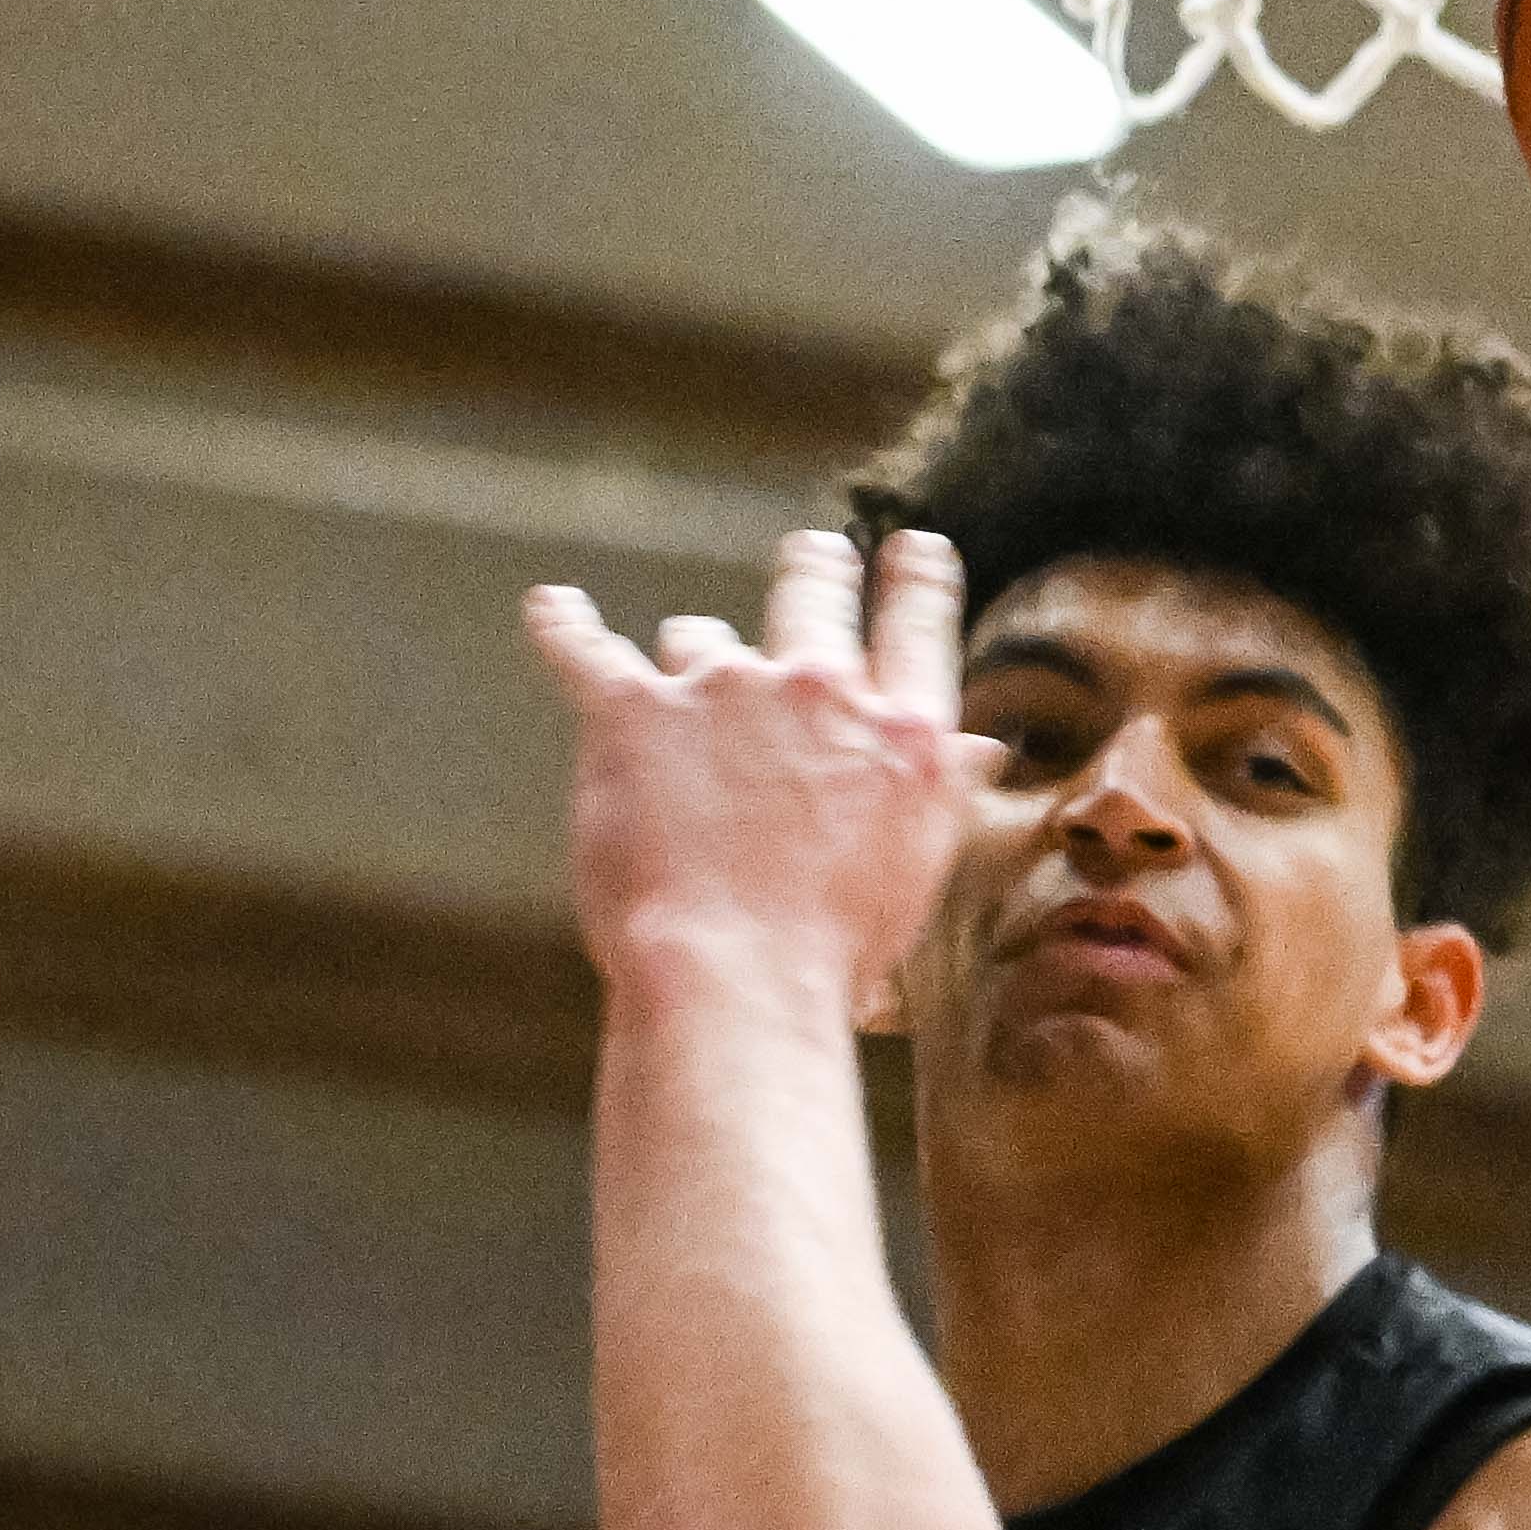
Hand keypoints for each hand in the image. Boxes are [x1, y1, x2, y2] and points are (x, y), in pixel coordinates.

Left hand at [524, 528, 983, 1024]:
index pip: (916, 622)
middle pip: (812, 589)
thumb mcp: (919, 864)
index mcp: (903, 732)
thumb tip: (978, 746)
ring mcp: (723, 689)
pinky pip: (584, 647)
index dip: (914, 576)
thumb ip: (939, 786)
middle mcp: (819, 688)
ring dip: (693, 662)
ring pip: (700, 636)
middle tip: (812, 554)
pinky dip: (564, 624)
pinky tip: (552, 607)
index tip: (910, 548)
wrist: (735, 980)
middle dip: (813, 567)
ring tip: (681, 710)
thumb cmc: (834, 948)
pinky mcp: (630, 710)